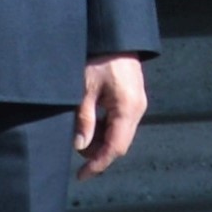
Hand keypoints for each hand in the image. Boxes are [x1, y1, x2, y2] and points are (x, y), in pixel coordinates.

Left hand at [75, 54, 149, 177]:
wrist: (114, 35)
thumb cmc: (98, 59)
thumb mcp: (84, 90)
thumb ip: (84, 120)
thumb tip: (80, 146)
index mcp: (127, 109)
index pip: (115, 148)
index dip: (98, 164)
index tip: (81, 176)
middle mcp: (137, 109)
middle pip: (119, 143)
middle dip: (97, 152)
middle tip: (74, 147)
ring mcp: (137, 103)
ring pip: (120, 133)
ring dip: (100, 139)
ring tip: (79, 131)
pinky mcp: (132, 97)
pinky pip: (120, 121)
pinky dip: (105, 127)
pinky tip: (90, 121)